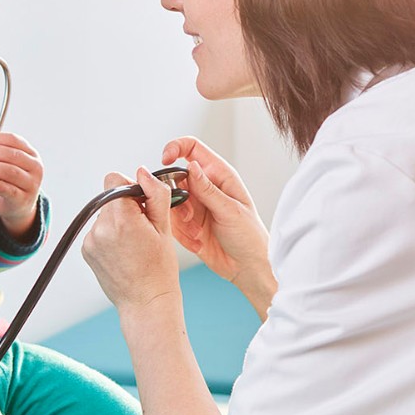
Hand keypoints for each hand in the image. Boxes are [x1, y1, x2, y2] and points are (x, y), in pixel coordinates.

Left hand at [0, 130, 42, 238]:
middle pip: (12, 154)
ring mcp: (31, 184)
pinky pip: (8, 189)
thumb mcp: (1, 162)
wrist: (17, 206)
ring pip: (10, 171)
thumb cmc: (9, 180)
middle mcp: (35, 167)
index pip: (14, 140)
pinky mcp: (23, 199)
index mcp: (32, 154)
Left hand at [82, 168, 181, 317]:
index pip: (114, 180)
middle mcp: (101, 228)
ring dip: (118, 221)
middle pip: (110, 198)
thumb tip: (142, 172)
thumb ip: (155, 194)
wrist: (145, 302)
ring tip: (133, 244)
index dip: (130, 187)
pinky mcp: (86, 250)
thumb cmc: (160, 270)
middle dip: (126, 207)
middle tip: (142, 228)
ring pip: (105, 214)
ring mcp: (90, 240)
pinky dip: (110, 235)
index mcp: (122, 219)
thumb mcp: (165, 228)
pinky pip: (98, 230)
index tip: (141, 203)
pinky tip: (123, 252)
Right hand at [161, 137, 274, 314]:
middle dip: (176, 197)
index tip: (165, 160)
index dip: (175, 148)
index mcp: (219, 175)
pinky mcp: (187, 223)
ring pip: (171, 201)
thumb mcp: (230, 210)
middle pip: (175, 178)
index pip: (192, 148)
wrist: (248, 267)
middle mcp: (204, 187)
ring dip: (180, 219)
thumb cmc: (249, 235)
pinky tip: (198, 242)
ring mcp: (194, 205)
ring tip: (198, 233)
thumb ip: (207, 189)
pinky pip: (171, 221)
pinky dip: (181, 233)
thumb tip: (190, 166)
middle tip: (189, 216)